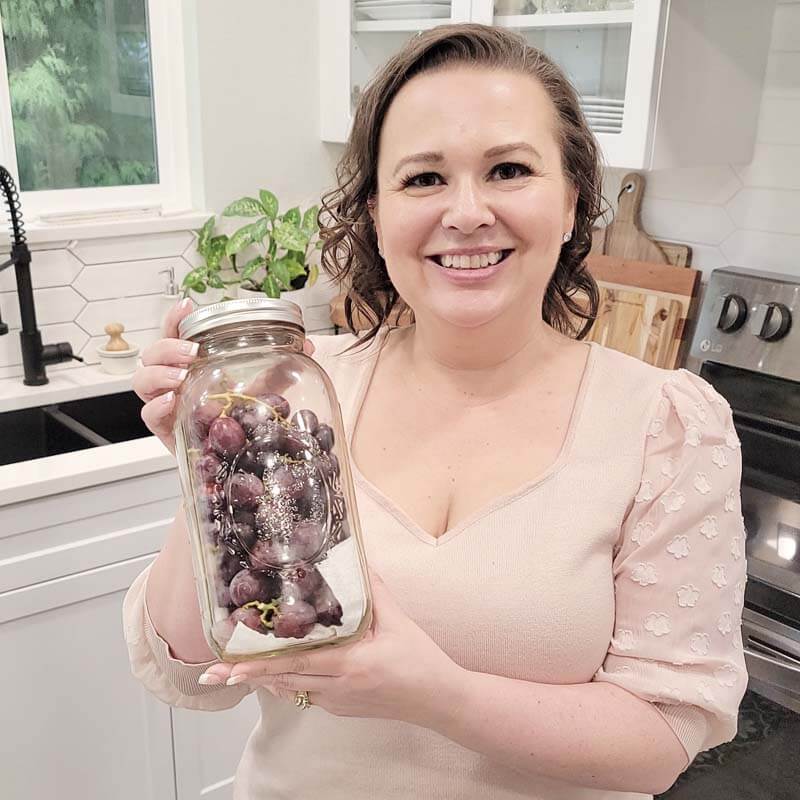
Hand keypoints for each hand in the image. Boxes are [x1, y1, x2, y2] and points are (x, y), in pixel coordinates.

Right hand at [133, 298, 315, 454]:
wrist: (234, 463)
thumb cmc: (239, 423)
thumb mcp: (261, 392)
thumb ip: (279, 370)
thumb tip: (307, 345)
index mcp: (192, 366)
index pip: (175, 334)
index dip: (176, 318)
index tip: (188, 307)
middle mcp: (175, 383)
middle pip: (152, 354)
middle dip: (167, 347)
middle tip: (193, 351)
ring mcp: (167, 406)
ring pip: (142, 380)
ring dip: (159, 372)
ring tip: (182, 375)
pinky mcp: (167, 432)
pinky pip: (148, 416)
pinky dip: (157, 406)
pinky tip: (173, 402)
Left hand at [199, 570, 461, 727]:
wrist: (439, 699)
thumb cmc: (419, 658)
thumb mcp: (397, 620)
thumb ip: (373, 589)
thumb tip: (356, 556)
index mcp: (349, 665)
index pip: (294, 665)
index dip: (259, 666)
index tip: (229, 666)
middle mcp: (337, 688)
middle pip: (282, 681)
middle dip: (246, 677)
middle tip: (211, 675)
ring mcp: (338, 702)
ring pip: (291, 689)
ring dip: (263, 679)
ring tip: (231, 671)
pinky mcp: (342, 708)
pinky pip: (306, 694)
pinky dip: (287, 682)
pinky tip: (276, 671)